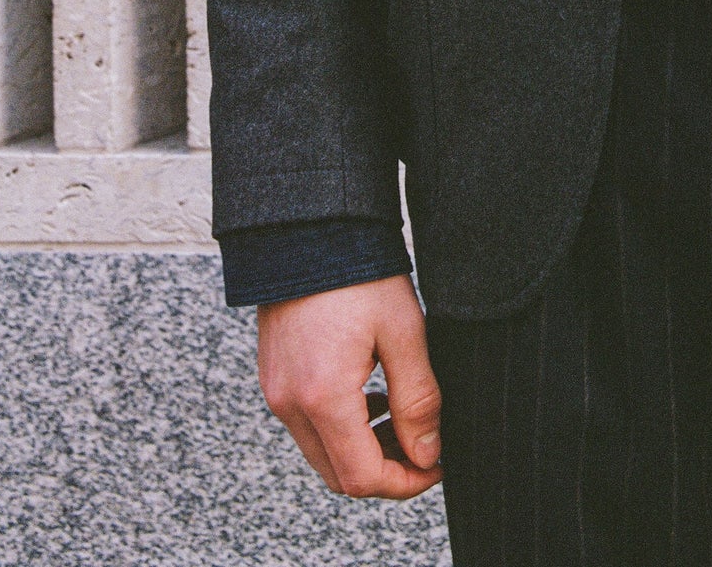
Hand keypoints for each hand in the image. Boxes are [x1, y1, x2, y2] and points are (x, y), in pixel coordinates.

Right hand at [257, 274, 443, 498]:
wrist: (309, 227)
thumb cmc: (359, 271)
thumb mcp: (404, 331)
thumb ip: (418, 399)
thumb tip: (428, 454)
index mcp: (323, 396)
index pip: (362, 478)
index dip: (406, 483)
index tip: (437, 465)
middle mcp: (290, 403)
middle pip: (338, 476)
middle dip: (386, 472)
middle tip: (424, 445)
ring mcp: (276, 392)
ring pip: (322, 454)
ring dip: (364, 450)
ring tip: (403, 417)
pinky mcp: (274, 377)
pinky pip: (307, 426)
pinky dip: (341, 428)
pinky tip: (372, 395)